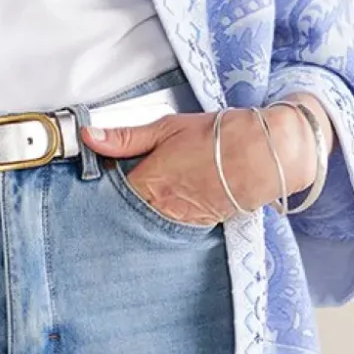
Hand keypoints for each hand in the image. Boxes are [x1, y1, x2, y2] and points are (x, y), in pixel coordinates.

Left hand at [79, 101, 324, 218]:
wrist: (264, 156)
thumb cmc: (219, 137)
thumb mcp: (167, 128)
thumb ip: (126, 137)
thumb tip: (90, 137)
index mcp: (147, 183)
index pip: (108, 194)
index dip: (102, 184)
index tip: (100, 173)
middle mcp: (160, 208)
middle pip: (125, 213)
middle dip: (118, 203)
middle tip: (119, 187)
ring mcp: (179, 221)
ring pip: (148, 222)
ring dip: (143, 211)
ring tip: (151, 192)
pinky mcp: (198, 226)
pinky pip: (172, 225)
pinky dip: (166, 215)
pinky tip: (171, 201)